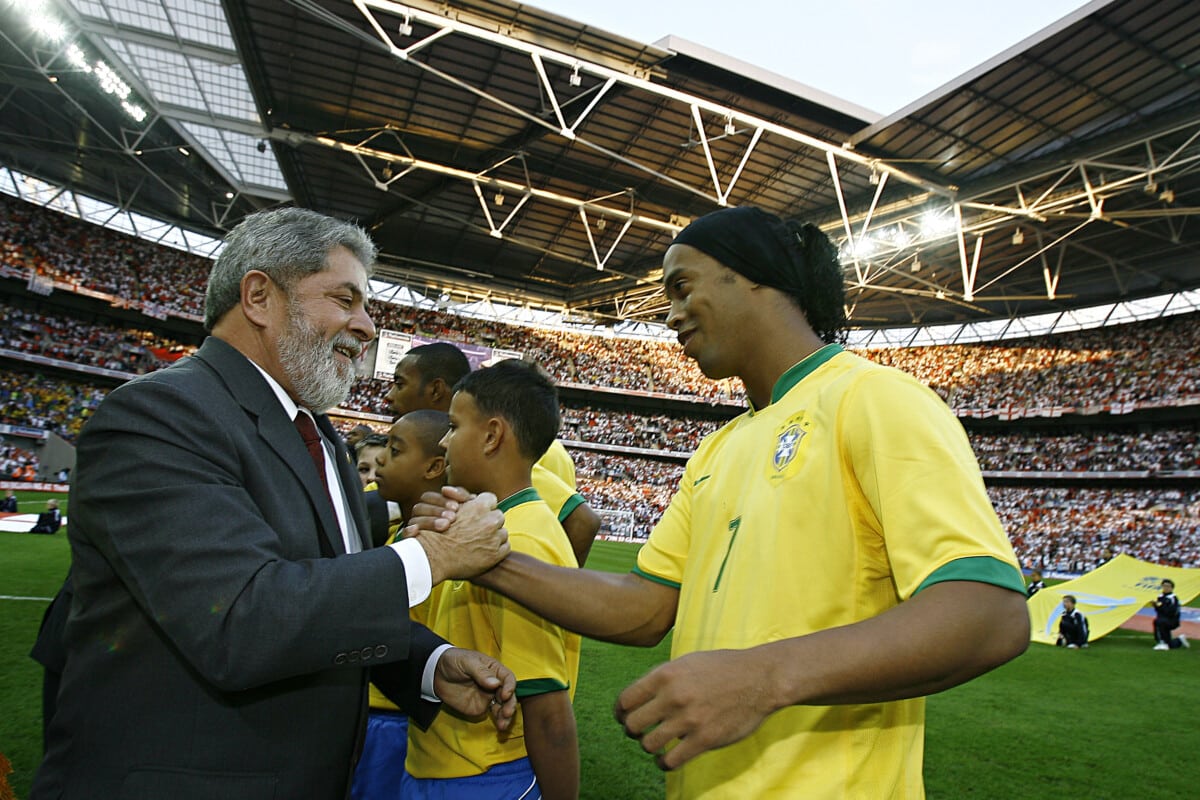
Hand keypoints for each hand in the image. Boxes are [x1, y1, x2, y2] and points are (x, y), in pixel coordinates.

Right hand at [404, 486, 474, 536]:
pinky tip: (417, 531)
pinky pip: (405, 534)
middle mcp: (421, 516)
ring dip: (429, 521)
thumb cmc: (467, 532)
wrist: (461, 556)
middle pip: (421, 507)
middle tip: (452, 518)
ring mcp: (415, 528)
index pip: (430, 497)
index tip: (457, 506)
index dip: (443, 500)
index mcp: (431, 507)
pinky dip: (409, 531)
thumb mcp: (469, 515)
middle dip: (437, 510)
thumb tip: (466, 495)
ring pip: (414, 519)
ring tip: (445, 526)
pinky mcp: (411, 542)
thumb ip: (466, 502)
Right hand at [411, 490, 508, 582]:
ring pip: (503, 532)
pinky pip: (505, 547)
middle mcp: (490, 520)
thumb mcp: (450, 509)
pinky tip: (484, 552)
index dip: (484, 507)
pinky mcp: (496, 554)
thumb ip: (465, 502)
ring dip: (494, 536)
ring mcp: (494, 538)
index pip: (490, 499)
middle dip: (490, 521)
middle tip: (479, 529)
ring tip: (479, 542)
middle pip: (498, 516)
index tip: (478, 513)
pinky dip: (497, 549)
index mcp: (479, 506)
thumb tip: (474, 498)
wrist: (434, 556)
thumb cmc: (438, 533)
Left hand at [434, 647, 516, 731]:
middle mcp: (494, 683)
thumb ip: (481, 672)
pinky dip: (498, 720)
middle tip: (507, 713)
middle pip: (508, 694)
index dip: (510, 687)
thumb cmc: (454, 661)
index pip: (508, 678)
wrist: (436, 673)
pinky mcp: (480, 707)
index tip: (504, 695)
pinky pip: (493, 714)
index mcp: (494, 669)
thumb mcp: (467, 662)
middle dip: (510, 704)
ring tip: (503, 725)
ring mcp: (488, 696)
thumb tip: (496, 684)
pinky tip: (500, 726)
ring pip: (503, 706)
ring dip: (506, 715)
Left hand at [614, 649, 774, 770]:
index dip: (620, 712)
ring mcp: (689, 719)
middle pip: (632, 724)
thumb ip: (662, 677)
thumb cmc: (723, 668)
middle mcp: (673, 696)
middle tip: (639, 732)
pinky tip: (666, 759)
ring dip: (648, 747)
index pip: (625, 700)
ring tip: (656, 744)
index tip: (624, 717)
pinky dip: (663, 763)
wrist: (760, 678)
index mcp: (665, 674)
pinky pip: (671, 761)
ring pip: (648, 744)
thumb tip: (638, 696)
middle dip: (631, 730)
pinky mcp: (704, 740)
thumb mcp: (687, 661)